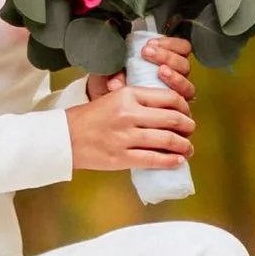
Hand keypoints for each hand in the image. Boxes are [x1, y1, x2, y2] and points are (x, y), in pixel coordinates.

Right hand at [66, 38, 194, 174]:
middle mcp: (128, 114)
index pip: (168, 98)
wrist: (64, 137)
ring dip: (184, 145)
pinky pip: (153, 159)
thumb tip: (166, 110)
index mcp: (128, 95)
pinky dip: (171, 161)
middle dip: (188, 127)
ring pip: (166, 140)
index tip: (186, 113)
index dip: (184, 107)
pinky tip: (178, 161)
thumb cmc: (88, 118)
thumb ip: (136, 100)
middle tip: (190, 131)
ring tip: (188, 148)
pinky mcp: (121, 157)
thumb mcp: (112, 98)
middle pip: (172, 119)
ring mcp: (125, 137)